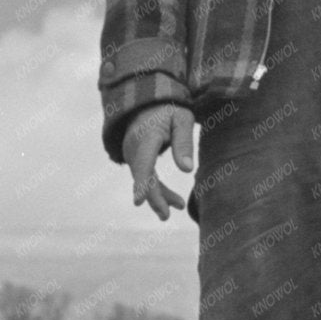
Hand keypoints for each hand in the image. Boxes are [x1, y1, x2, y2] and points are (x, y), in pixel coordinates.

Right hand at [123, 103, 194, 221]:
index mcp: (147, 136)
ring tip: (178, 207)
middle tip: (166, 216)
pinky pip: (146, 178)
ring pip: (144, 180)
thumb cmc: (169, 111)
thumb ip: (184, 142)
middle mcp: (135, 148)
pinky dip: (158, 190)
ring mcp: (133, 155)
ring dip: (159, 196)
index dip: (142, 183)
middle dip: (154, 197)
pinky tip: (174, 201)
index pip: (143, 162)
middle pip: (142, 176)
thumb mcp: (182, 119)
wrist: (147, 103)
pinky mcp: (136, 160)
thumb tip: (188, 170)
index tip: (139, 201)